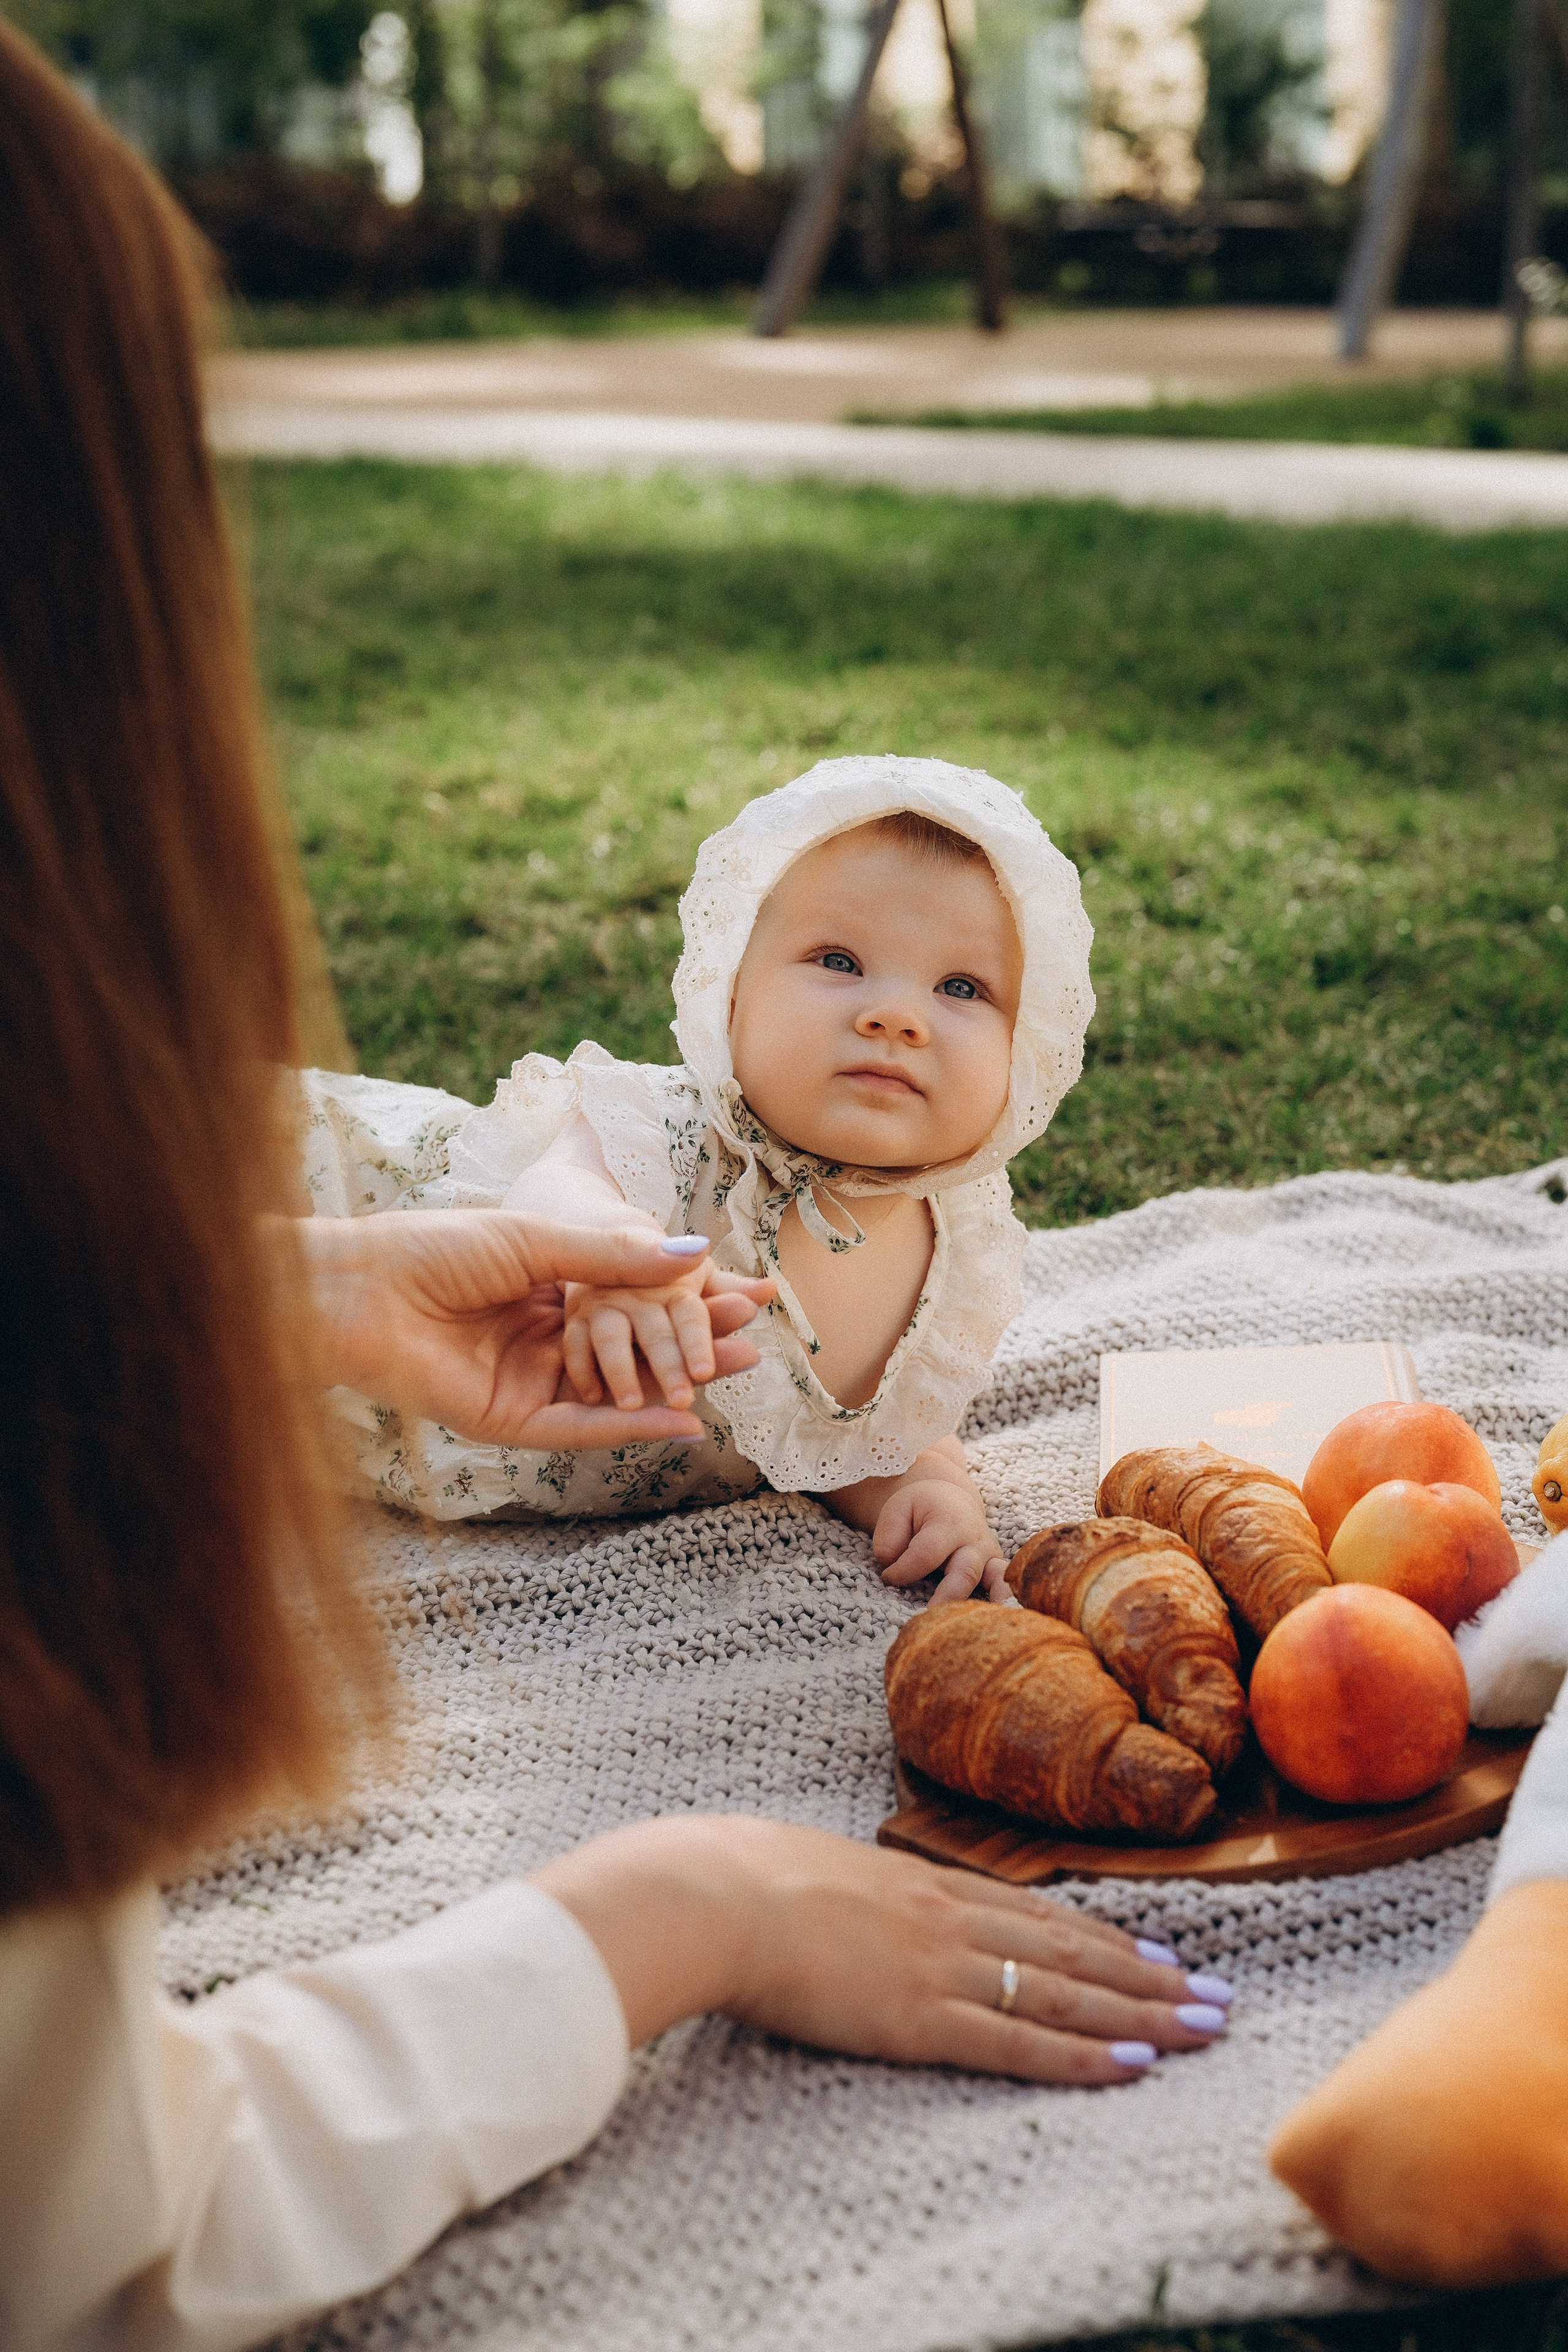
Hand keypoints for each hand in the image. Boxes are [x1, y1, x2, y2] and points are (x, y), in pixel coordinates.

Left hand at [297, 1211, 766, 1450]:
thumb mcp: (536, 1242)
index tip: (743, 1286)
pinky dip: (631, 1428)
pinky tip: (681, 1420)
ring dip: (676, 1383)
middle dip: (695, 1341)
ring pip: (617, 1391)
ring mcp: (528, 1384)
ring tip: (736, 1369)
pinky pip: (581, 1429)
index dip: (686, 1298)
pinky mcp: (509, 1422)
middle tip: (755, 1335)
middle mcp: (542, 1342)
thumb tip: (691, 1249)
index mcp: (547, 1293)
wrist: (358, 1290)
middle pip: (634, 1349)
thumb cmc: (432, 1250)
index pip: (632, 1302)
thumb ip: (612, 1256)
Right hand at [536, 1815, 1232, 2083]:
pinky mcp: (920, 2017)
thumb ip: (853, 1893)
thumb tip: (849, 1903)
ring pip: (1066, 1992)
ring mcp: (940, 1967)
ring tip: (1203, 2028)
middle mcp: (950, 1920)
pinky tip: (1130, 2065)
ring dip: (1142, 2014)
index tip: (1163, 1954)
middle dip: (1152, 1977)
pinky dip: (1079, 2054)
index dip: (1108, 1940)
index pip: (1039, 1917)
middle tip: (1217, 1995)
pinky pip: (1017, 2041)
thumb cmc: (743, 1880)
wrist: (714, 1892)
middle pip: (1073, 1953)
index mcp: (924, 1886)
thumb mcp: (816, 1871)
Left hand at [874, 1475, 1008, 1604]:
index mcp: (947, 1523)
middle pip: (964, 1571)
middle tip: (930, 1616)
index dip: (903, 1570)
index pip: (925, 1554)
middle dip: (947, 1596)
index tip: (888, 1578)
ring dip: (979, 1604)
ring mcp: (988, 1555)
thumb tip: (893, 1568)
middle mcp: (974, 1540)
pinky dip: (1006, 1597)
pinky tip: (1002, 1612)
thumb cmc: (921, 1508)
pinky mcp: (995, 1568)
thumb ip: (889, 1540)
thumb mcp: (897, 1511)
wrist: (951, 1499)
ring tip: (971, 1623)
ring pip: (990, 1580)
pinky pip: (1004, 1582)